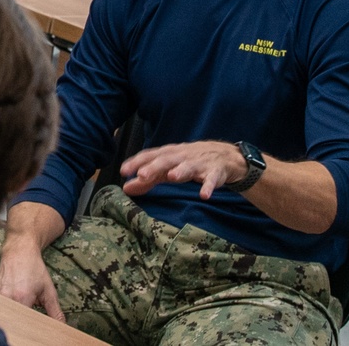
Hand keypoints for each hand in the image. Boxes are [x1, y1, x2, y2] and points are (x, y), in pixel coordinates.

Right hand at [0, 240, 65, 322]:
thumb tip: (61, 326)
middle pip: (12, 322)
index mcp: (22, 298)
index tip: (35, 331)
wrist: (19, 251)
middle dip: (19, 326)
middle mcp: (7, 297)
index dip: (30, 330)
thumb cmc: (34, 268)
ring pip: (2, 316)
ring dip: (10, 319)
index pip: (24, 325)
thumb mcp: (48, 290)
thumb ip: (55, 311)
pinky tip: (8, 312)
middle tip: (27, 324)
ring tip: (18, 317)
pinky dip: (2, 312)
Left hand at [120, 141, 246, 198]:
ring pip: (188, 166)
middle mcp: (182, 156)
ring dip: (180, 171)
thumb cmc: (189, 161)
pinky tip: (204, 195)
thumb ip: (148, 179)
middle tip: (141, 175)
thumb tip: (126, 188)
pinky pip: (212, 180)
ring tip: (172, 177)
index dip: (137, 162)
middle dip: (154, 167)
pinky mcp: (215, 172)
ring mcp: (199, 163)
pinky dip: (208, 186)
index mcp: (168, 154)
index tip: (124, 171)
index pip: (150, 155)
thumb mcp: (168, 168)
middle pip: (166, 160)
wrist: (224, 155)